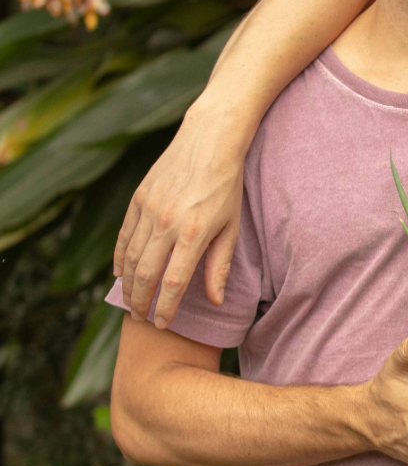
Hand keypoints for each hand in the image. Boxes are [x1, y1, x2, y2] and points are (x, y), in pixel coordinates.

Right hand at [114, 102, 244, 328]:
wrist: (209, 141)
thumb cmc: (227, 187)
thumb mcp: (231, 227)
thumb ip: (220, 265)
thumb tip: (217, 302)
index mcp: (194, 233)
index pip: (173, 283)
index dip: (165, 308)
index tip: (162, 324)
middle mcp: (167, 223)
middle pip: (145, 274)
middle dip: (141, 302)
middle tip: (142, 318)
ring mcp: (148, 210)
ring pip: (129, 257)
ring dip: (128, 284)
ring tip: (131, 301)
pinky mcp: (137, 198)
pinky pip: (123, 236)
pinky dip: (119, 258)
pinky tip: (120, 273)